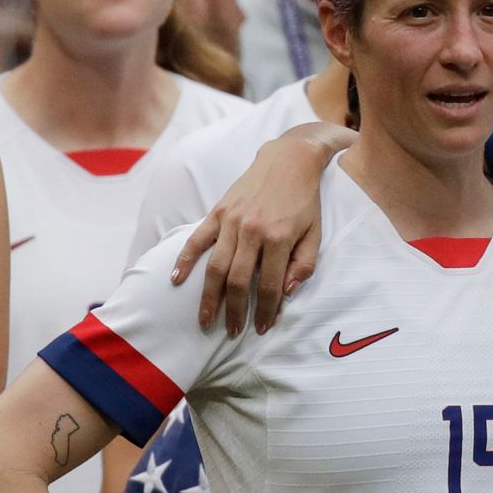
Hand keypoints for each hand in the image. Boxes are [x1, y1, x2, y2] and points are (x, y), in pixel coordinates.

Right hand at [170, 137, 323, 336]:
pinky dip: (185, 260)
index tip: (262, 328)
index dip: (266, 311)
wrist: (289, 160)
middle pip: (238, 282)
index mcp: (279, 238)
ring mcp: (232, 221)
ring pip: (216, 267)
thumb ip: (304, 264)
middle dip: (235, 312)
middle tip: (232, 332)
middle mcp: (253, 231)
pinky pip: (197, 239)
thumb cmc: (305, 200)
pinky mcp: (218, 211)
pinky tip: (176, 280)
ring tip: (205, 320)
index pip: (270, 286)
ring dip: (209, 297)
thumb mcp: (315, 233)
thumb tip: (286, 292)